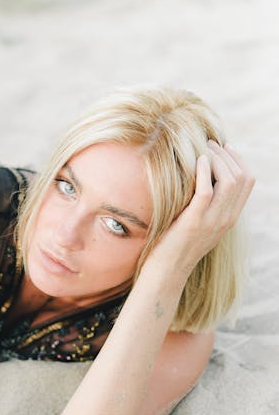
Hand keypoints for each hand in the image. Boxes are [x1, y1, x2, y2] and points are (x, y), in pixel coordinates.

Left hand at [151, 140, 254, 271]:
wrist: (166, 270)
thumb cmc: (178, 244)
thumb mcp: (201, 223)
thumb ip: (209, 205)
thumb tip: (206, 177)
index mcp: (230, 217)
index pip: (248, 181)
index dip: (238, 159)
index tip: (223, 148)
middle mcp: (226, 219)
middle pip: (241, 177)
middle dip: (227, 154)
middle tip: (210, 143)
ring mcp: (211, 221)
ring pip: (229, 181)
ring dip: (217, 159)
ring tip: (203, 149)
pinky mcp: (193, 221)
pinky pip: (206, 190)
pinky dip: (204, 171)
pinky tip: (196, 161)